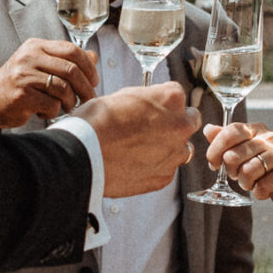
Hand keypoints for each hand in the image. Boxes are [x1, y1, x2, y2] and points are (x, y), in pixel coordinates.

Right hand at [0, 38, 98, 127]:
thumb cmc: (16, 85)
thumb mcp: (39, 66)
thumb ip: (65, 60)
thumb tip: (93, 56)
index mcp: (35, 46)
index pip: (72, 50)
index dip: (89, 67)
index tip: (94, 81)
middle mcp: (29, 57)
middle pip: (71, 69)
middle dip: (86, 87)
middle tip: (89, 99)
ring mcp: (24, 76)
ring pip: (64, 89)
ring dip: (70, 102)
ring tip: (65, 107)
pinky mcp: (22, 96)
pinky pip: (52, 105)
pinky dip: (54, 112)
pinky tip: (45, 112)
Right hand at [76, 83, 197, 197]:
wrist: (83, 155)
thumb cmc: (96, 121)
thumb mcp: (123, 96)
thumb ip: (146, 99)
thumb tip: (150, 104)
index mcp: (171, 99)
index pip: (178, 94)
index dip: (162, 102)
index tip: (151, 108)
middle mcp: (180, 126)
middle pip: (189, 121)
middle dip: (175, 123)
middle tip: (151, 129)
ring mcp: (174, 154)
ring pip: (181, 149)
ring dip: (168, 147)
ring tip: (139, 150)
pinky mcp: (164, 177)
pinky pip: (166, 169)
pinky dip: (155, 167)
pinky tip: (134, 164)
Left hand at [203, 121, 272, 215]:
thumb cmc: (267, 171)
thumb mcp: (245, 154)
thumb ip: (226, 141)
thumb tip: (208, 129)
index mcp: (257, 130)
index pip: (230, 131)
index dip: (215, 149)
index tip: (213, 164)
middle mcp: (271, 138)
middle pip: (234, 154)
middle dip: (231, 171)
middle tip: (240, 176)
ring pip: (247, 171)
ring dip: (245, 184)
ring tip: (253, 184)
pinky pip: (262, 186)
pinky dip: (259, 193)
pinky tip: (266, 190)